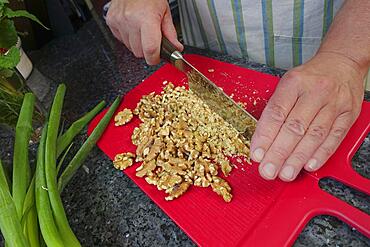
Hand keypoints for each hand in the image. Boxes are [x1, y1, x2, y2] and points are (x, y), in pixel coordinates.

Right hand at [106, 0, 182, 64]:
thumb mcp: (165, 12)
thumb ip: (171, 33)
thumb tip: (176, 49)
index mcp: (146, 18)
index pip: (150, 50)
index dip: (154, 58)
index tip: (157, 58)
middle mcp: (130, 21)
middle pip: (139, 52)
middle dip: (147, 50)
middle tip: (152, 39)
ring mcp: (119, 21)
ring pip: (130, 48)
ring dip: (138, 43)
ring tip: (142, 29)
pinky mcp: (111, 21)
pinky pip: (121, 40)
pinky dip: (128, 37)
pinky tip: (133, 26)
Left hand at [251, 52, 364, 180]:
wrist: (342, 62)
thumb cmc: (309, 77)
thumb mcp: (287, 83)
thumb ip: (276, 109)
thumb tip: (263, 140)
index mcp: (294, 83)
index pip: (276, 113)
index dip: (265, 137)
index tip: (257, 154)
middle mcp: (315, 92)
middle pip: (294, 127)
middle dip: (278, 153)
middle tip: (268, 170)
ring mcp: (334, 103)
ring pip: (314, 135)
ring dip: (298, 158)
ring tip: (285, 173)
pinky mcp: (348, 114)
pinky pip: (334, 137)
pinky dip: (321, 154)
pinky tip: (309, 165)